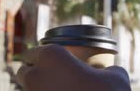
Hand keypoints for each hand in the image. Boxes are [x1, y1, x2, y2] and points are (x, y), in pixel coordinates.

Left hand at [16, 44, 130, 90]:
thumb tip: (111, 71)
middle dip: (32, 73)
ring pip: (27, 90)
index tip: (44, 60)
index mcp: (50, 55)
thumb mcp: (116, 76)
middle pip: (23, 72)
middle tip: (47, 76)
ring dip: (36, 89)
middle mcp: (35, 75)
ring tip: (52, 89)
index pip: (31, 52)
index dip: (37, 56)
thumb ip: (108, 69)